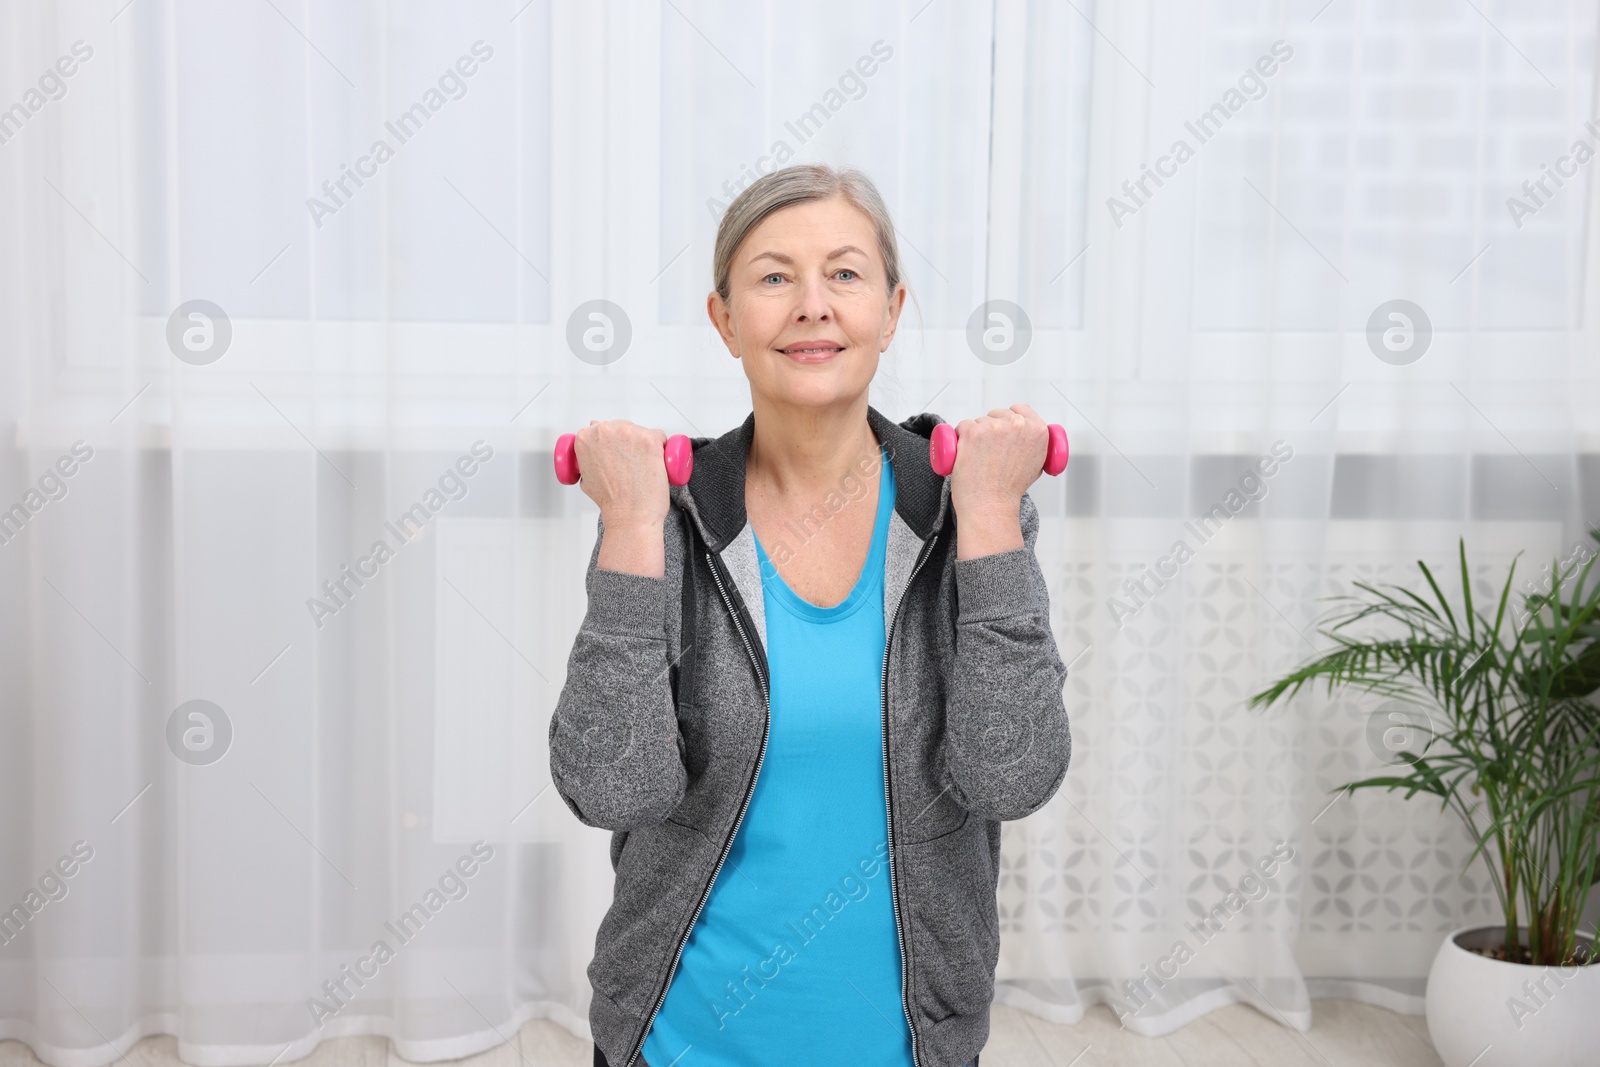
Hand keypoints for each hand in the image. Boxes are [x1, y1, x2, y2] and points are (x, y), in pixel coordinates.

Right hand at [577, 420, 669, 575]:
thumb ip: (587, 459)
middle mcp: (604, 430)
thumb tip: (594, 451)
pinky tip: (655, 464)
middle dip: (629, 442)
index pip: (603, 428)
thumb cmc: (610, 501)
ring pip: (641, 431)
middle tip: (632, 465)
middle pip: (623, 427)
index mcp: (585, 437)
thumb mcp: (586, 477)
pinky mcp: (649, 439)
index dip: (614, 442)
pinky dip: (661, 448)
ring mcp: (628, 433)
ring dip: (644, 445)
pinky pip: (659, 436)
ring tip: (642, 468)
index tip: (619, 454)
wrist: (629, 516)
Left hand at [949, 404, 1046, 558]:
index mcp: (1038, 430)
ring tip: (980, 460)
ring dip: (975, 435)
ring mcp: (993, 427)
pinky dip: (960, 438)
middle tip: (989, 453)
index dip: (1009, 419)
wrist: (991, 507)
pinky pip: (962, 426)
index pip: (1021, 409)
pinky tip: (966, 455)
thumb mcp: (1037, 464)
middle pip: (997, 414)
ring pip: (978, 421)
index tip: (1003, 431)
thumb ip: (1035, 444)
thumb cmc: (1010, 490)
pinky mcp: (972, 432)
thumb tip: (1027, 434)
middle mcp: (1017, 424)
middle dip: (991, 428)